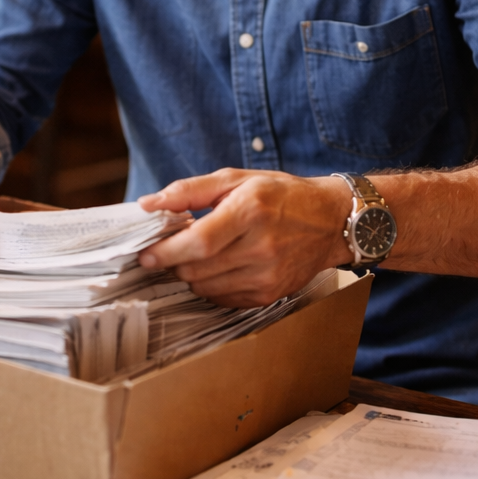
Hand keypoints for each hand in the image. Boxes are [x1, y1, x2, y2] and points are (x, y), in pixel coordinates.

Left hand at [137, 169, 350, 306]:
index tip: (146, 253)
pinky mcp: (269, 294)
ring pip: (205, 288)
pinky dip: (210, 286)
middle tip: (172, 249)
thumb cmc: (282, 195)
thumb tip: (148, 204)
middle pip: (196, 269)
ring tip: (198, 255)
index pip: (196, 243)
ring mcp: (267, 275)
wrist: (332, 221)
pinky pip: (222, 299)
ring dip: (191, 274)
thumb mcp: (237, 178)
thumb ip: (189, 190)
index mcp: (251, 211)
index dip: (165, 252)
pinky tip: (219, 267)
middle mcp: (261, 247)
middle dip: (174, 262)